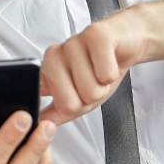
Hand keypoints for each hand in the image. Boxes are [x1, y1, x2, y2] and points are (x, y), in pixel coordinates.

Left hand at [39, 11, 143, 126]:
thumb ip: (55, 113)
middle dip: (90, 98)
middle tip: (94, 80)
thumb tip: (38, 128)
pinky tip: (110, 60)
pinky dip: (113, 73)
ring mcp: (71, 43)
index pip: (49, 107)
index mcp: (45, 72)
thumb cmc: (100, 69)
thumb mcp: (77, 98)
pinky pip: (106, 74)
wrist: (125, 42)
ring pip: (90, 89)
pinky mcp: (94, 34)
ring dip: (104, 85)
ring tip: (102, 69)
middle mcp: (53, 56)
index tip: (81, 93)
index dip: (73, 109)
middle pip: (70, 104)